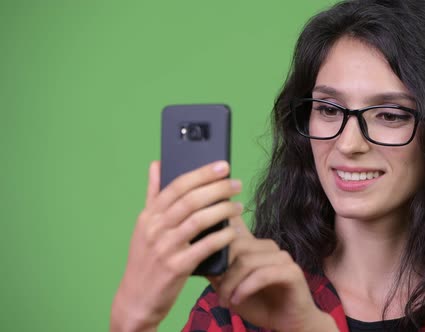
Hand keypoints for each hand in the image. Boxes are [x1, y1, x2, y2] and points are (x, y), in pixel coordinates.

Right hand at [110, 160, 241, 331]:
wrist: (136, 298)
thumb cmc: (146, 259)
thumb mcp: (144, 226)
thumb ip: (153, 194)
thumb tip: (157, 164)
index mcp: (149, 215)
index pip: (177, 185)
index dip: (202, 173)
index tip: (223, 166)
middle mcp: (155, 229)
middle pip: (191, 200)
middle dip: (217, 188)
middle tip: (236, 184)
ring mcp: (165, 248)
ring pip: (199, 220)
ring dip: (223, 210)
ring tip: (238, 207)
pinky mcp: (176, 267)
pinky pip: (204, 247)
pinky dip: (221, 237)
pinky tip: (233, 232)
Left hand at [209, 221, 338, 331]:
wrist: (288, 323)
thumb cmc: (259, 304)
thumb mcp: (230, 288)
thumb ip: (218, 271)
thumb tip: (199, 257)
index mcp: (254, 246)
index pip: (236, 222)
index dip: (220, 222)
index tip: (204, 234)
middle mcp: (268, 246)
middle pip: (236, 245)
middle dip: (221, 272)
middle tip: (218, 294)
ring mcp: (281, 257)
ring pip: (246, 261)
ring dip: (231, 284)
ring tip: (226, 301)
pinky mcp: (291, 271)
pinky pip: (262, 274)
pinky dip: (245, 288)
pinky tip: (237, 300)